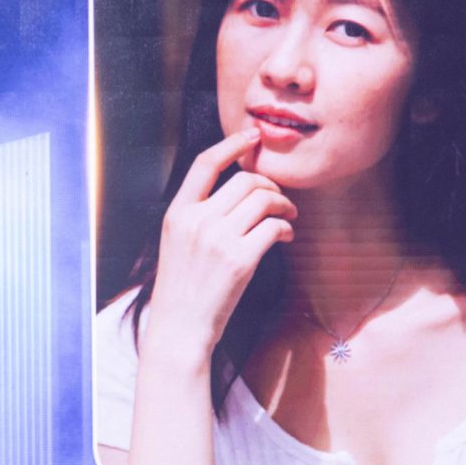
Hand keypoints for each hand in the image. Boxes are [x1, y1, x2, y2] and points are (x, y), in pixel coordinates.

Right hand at [136, 126, 295, 372]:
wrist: (180, 328)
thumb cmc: (182, 288)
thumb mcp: (177, 243)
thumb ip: (198, 215)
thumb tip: (236, 190)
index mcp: (177, 213)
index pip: (205, 164)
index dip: (231, 145)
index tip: (252, 136)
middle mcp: (196, 221)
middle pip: (244, 180)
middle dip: (270, 185)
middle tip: (280, 199)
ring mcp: (217, 239)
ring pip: (263, 199)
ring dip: (284, 204)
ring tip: (288, 216)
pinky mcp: (239, 259)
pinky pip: (274, 227)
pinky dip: (286, 228)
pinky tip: (286, 237)